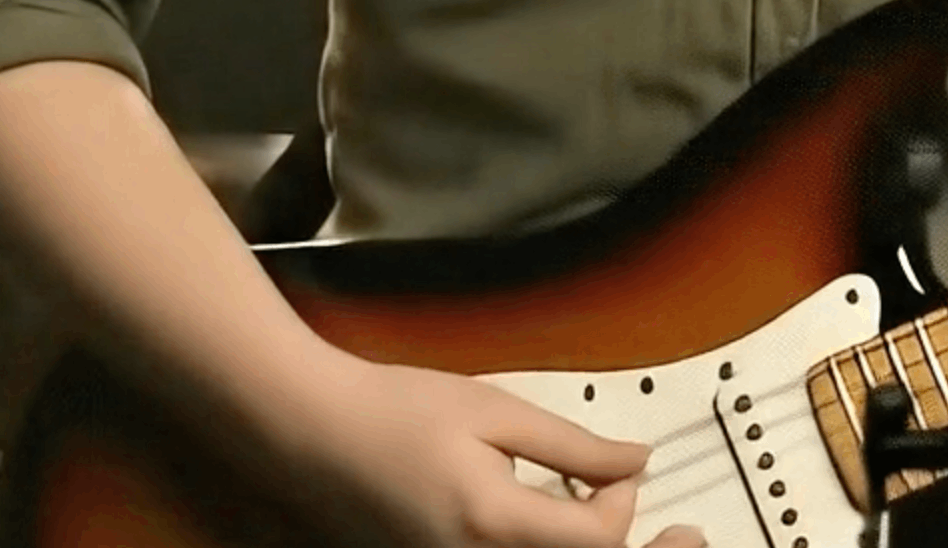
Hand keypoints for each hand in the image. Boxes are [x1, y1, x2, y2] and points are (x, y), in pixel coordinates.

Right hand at [270, 355, 707, 547]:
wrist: (313, 432)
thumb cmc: (394, 412)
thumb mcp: (495, 412)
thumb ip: (574, 446)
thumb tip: (635, 462)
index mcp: (493, 523)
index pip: (598, 539)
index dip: (622, 501)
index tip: (616, 466)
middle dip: (600, 530)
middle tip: (601, 490)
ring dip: (565, 539)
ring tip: (566, 500)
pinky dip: (527, 544)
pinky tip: (525, 514)